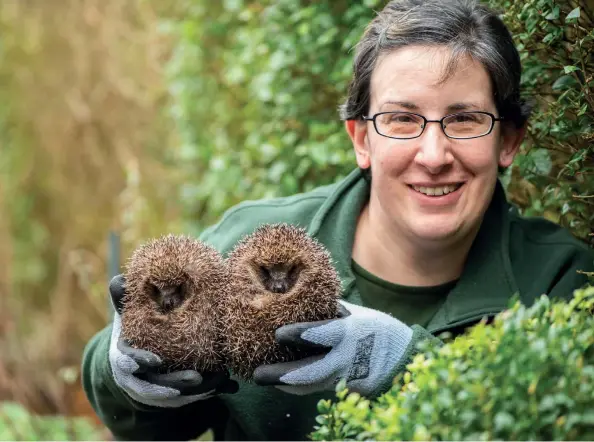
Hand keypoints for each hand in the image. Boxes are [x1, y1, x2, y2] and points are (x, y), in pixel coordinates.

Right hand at [108, 274, 237, 407]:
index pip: (128, 363)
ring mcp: (154, 392)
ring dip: (198, 391)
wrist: (135, 363)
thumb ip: (123, 300)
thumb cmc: (135, 332)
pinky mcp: (172, 399)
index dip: (141, 362)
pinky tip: (228, 386)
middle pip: (154, 386)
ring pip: (176, 397)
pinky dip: (208, 393)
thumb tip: (119, 279)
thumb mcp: (128, 317)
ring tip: (220, 379)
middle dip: (175, 383)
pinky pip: (191, 400)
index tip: (156, 360)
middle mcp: (137, 380)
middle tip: (196, 377)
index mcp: (124, 358)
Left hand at [253, 300, 412, 396]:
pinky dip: (299, 386)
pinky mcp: (346, 391)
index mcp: (352, 332)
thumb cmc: (376, 330)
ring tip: (264, 378)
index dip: (301, 334)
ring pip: (311, 385)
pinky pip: (318, 388)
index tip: (279, 334)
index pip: (324, 333)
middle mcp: (348, 358)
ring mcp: (347, 378)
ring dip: (286, 384)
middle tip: (258, 376)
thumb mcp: (356, 315)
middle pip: (312, 371)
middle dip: (283, 374)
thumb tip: (299, 301)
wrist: (403, 359)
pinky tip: (281, 383)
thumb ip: (329, 312)